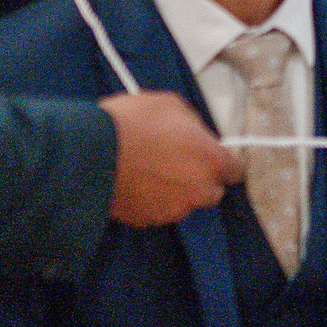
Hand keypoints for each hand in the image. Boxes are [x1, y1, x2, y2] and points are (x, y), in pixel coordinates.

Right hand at [101, 93, 242, 226]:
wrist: (90, 153)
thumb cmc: (133, 122)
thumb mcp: (170, 105)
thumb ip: (193, 126)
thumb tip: (195, 135)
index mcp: (211, 160)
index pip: (235, 170)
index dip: (222, 162)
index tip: (209, 155)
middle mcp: (199, 191)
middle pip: (212, 190)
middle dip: (200, 179)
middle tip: (176, 161)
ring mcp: (173, 210)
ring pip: (183, 202)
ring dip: (175, 190)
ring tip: (149, 170)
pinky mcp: (147, 221)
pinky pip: (157, 210)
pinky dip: (151, 200)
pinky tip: (135, 182)